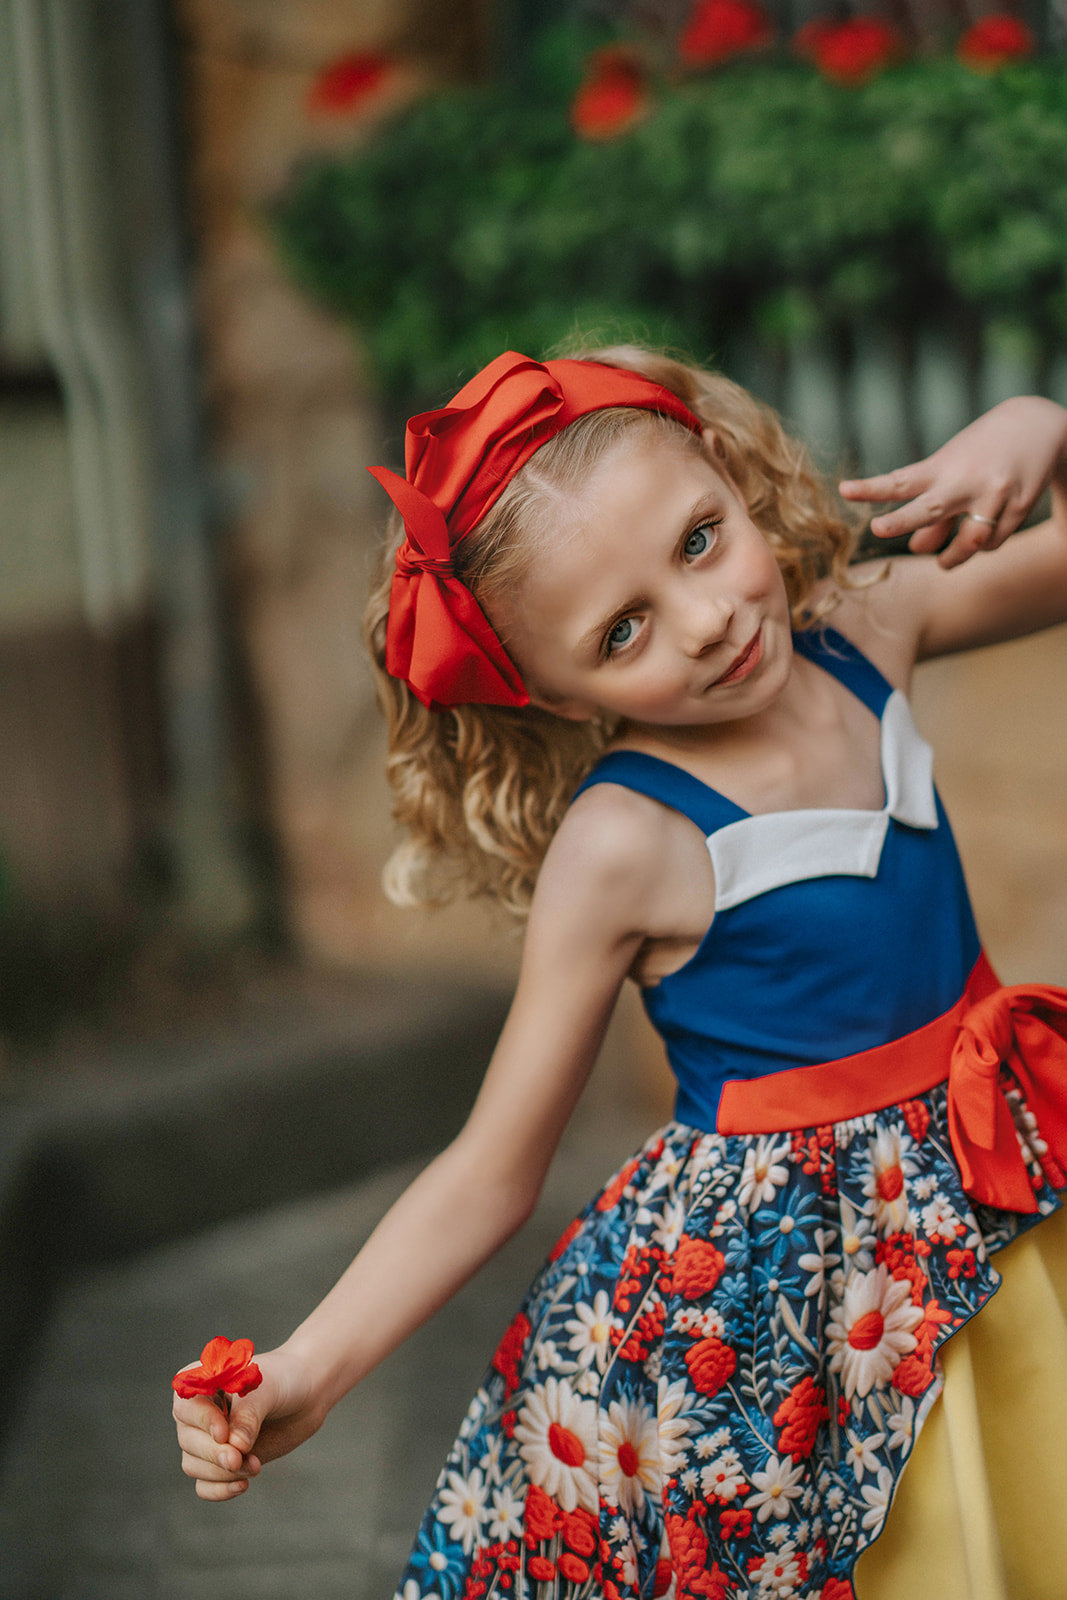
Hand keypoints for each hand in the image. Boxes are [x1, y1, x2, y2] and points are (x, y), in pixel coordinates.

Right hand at [172, 1345, 323, 1501]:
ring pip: (194, 1466)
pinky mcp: (221, 1462)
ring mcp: (208, 1439)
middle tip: (241, 1459)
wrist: (306, 1395)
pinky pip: (204, 1486)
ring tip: (256, 1464)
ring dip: (223, 1472)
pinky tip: (242, 1485)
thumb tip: (235, 1447)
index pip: (185, 1407)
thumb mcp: (268, 1389)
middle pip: (188, 1442)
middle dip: (215, 1454)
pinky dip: (219, 1490)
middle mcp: (197, 1413)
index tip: (224, 1434)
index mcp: (201, 1382)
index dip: (201, 1422)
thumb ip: (249, 1415)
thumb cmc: (284, 1380)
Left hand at [839, 397, 1066, 568]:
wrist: (1041, 425)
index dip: (871, 488)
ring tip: (945, 562)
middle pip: (930, 507)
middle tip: (879, 528)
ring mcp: (995, 493)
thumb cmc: (982, 452)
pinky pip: (993, 542)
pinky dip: (983, 545)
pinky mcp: (1020, 505)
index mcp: (943, 466)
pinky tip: (982, 537)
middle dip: (903, 520)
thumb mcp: (953, 470)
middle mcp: (967, 479)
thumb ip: (932, 512)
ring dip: (953, 558)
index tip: (844, 490)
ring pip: (969, 542)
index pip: (901, 480)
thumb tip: (916, 548)